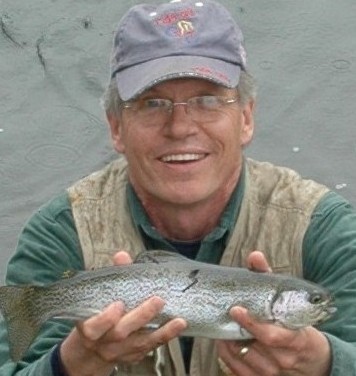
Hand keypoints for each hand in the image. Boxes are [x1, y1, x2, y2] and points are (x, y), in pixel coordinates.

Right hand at [60, 251, 186, 375]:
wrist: (92, 349)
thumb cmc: (95, 315)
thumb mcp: (97, 298)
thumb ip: (111, 276)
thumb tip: (122, 256)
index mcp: (89, 328)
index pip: (94, 327)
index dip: (105, 319)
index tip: (118, 305)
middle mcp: (104, 342)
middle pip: (121, 333)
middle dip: (140, 317)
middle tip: (158, 300)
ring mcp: (119, 352)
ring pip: (140, 343)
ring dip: (161, 332)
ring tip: (179, 320)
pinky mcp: (133, 356)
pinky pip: (150, 348)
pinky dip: (165, 337)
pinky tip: (177, 326)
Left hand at [216, 251, 330, 375]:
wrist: (311, 358)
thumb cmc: (296, 323)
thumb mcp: (288, 301)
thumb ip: (268, 277)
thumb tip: (255, 255)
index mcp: (294, 338)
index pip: (270, 335)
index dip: (252, 324)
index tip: (236, 310)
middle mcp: (284, 358)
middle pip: (253, 347)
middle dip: (235, 332)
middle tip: (224, 315)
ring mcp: (273, 371)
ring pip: (243, 359)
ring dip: (228, 343)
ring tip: (223, 326)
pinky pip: (238, 371)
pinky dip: (227, 356)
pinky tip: (223, 341)